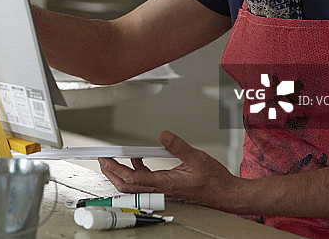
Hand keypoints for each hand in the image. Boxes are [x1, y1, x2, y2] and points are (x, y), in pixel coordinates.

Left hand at [98, 130, 239, 209]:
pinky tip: (138, 159)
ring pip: (135, 185)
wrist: (225, 194)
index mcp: (166, 183)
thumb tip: (163, 135)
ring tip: (114, 159)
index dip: (116, 169)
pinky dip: (136, 170)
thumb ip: (178, 146)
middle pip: (128, 185)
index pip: (133, 178)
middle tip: (102, 160)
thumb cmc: (214, 181)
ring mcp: (163, 190)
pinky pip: (146, 181)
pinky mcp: (167, 187)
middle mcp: (162, 189)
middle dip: (112, 173)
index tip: (106, 159)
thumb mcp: (197, 158)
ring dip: (122, 173)